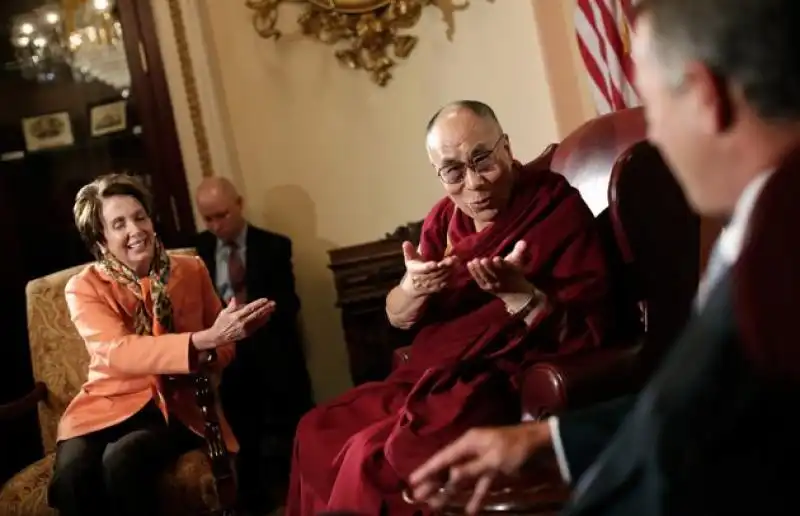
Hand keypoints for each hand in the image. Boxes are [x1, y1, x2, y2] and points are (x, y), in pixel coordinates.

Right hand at [208, 297, 274, 345]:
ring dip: (266, 314)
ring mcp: (245, 329)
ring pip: (258, 321)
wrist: (218, 337)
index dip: (258, 304)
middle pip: (256, 314)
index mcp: (236, 316)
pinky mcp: (247, 334)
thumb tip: (234, 297)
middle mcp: (242, 323)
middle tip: (273, 303)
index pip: (249, 308)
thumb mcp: (224, 313)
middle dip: (266, 308)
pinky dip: (263, 321)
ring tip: (272, 309)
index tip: (265, 299)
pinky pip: (257, 327)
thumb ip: (231, 306)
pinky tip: (267, 317)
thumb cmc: (220, 323)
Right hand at [400, 241, 457, 297]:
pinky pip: (446, 282)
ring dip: (450, 270)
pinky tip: (457, 268)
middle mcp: (424, 278)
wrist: (414, 288)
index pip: (423, 268)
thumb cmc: (413, 269)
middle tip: (453, 258)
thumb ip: (409, 251)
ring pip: (442, 277)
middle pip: (436, 272)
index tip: (435, 264)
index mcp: (416, 270)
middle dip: (445, 266)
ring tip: (457, 261)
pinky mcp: (438, 288)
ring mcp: (431, 284)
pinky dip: (452, 276)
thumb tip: (406, 242)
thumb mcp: (409, 259)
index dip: (429, 266)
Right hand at [408, 422, 550, 514]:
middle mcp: (472, 449)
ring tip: (436, 506)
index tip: (412, 481)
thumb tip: (450, 476)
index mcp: (469, 442)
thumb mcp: (493, 460)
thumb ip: (470, 469)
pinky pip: (480, 484)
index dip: (427, 470)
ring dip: (451, 492)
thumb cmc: (516, 448)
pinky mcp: (495, 468)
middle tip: (418, 497)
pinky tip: (470, 510)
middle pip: (449, 468)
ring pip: (462, 478)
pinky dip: (476, 496)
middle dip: (434, 483)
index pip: (443, 458)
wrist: (543, 444)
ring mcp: (483, 459)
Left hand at [466, 240, 531, 295]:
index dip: (501, 264)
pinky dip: (474, 272)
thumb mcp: (518, 261)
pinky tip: (469, 263)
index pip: (506, 268)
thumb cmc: (514, 272)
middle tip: (483, 259)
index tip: (496, 258)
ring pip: (485, 277)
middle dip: (489, 267)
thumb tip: (523, 242)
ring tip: (475, 260)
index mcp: (510, 273)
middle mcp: (501, 280)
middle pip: (494, 274)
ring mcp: (493, 285)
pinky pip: (479, 280)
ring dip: (479, 269)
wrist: (514, 293)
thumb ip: (519, 251)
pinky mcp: (485, 287)